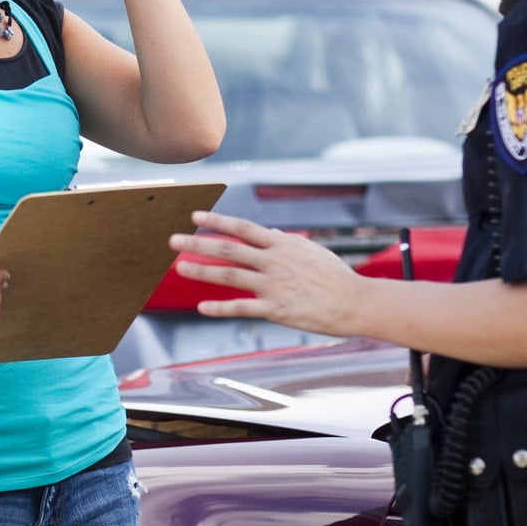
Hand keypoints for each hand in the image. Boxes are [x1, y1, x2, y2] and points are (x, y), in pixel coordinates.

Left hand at [169, 211, 362, 335]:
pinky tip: (202, 307)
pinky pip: (242, 308)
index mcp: (280, 244)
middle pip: (228, 249)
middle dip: (198, 243)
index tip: (194, 216)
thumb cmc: (333, 275)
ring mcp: (273, 285)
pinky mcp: (275, 309)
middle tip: (172, 240)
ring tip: (180, 267)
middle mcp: (273, 261)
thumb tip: (268, 232)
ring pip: (229, 276)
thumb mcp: (310, 251)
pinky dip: (220, 307)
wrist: (354, 302)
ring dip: (201, 271)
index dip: (217, 221)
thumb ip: (285, 241)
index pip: (242, 228)